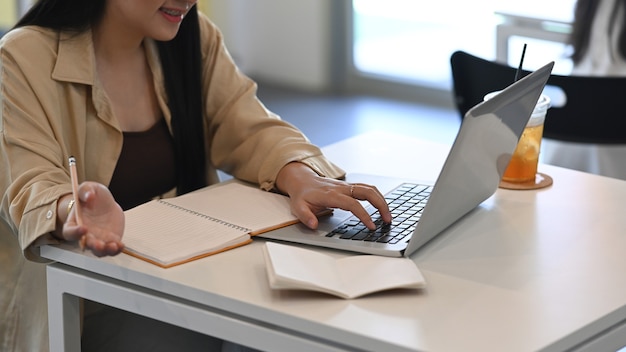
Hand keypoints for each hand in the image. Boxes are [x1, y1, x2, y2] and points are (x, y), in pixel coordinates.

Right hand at [63, 181, 124, 255]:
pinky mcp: (110, 241)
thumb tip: (88, 196)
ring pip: (99, 250)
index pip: (69, 232)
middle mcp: (85, 235)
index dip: (74, 232)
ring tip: (112, 246)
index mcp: (74, 223)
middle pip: (86, 245)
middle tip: (98, 244)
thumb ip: (85, 190)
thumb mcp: (89, 187)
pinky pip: (112, 249)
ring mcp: (98, 239)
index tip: (83, 228)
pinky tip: (121, 245)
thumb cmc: (94, 196)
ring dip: (105, 250)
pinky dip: (116, 249)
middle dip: (92, 245)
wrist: (106, 203)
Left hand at [275, 163, 391, 229]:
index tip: (372, 226)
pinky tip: (381, 207)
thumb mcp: (297, 207)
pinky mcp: (350, 186)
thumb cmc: (302, 194)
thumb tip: (313, 225)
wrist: (302, 180)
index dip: (364, 215)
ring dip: (381, 200)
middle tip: (388, 219)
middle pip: (367, 191)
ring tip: (388, 216)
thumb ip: (305, 216)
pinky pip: (367, 189)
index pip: (353, 204)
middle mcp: (342, 188)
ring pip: (370, 188)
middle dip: (380, 204)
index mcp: (331, 194)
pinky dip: (377, 197)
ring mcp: (347, 186)